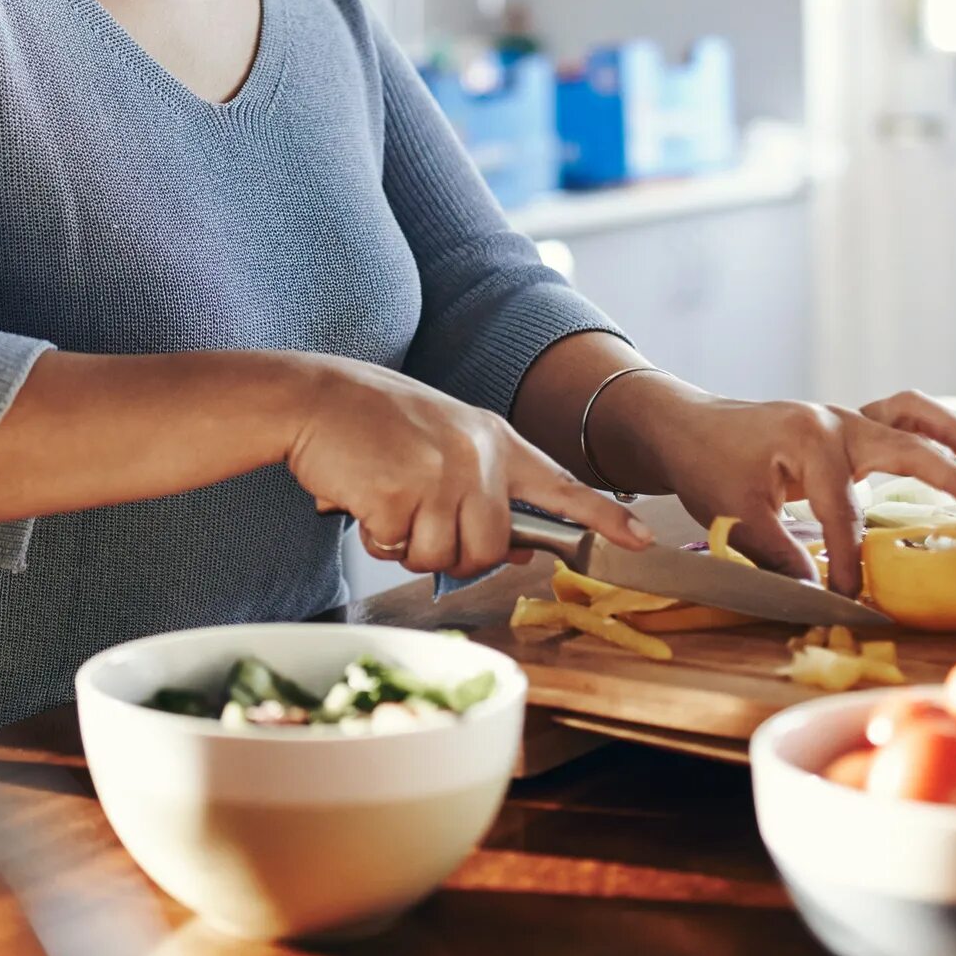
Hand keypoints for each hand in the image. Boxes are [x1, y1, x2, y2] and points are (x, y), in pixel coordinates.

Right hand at [280, 357, 657, 578]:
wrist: (314, 398)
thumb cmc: (373, 422)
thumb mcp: (444, 441)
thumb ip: (485, 487)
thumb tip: (522, 548)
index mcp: (493, 438)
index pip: (561, 485)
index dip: (603, 518)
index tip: (641, 540)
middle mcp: (476, 456)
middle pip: (492, 547)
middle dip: (454, 552)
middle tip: (418, 521)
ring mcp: (439, 475)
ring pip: (445, 557)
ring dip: (410, 546)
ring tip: (388, 502)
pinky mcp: (400, 495)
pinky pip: (398, 550)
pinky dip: (376, 537)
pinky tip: (363, 500)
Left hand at [606, 382, 955, 595]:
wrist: (685, 426)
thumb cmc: (705, 464)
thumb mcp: (732, 514)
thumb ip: (778, 553)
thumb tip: (818, 592)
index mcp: (809, 440)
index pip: (844, 513)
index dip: (851, 561)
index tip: (853, 598)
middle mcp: (836, 422)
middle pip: (907, 449)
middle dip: (953, 480)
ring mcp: (843, 418)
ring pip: (910, 417)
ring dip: (953, 438)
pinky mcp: (844, 426)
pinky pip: (897, 417)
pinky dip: (930, 430)